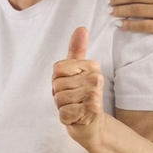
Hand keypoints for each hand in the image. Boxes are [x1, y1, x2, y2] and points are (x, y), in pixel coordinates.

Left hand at [52, 27, 104, 143]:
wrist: (92, 124)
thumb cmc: (79, 95)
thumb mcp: (76, 70)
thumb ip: (77, 49)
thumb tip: (81, 28)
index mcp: (91, 66)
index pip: (57, 69)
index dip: (57, 80)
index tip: (69, 85)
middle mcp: (96, 79)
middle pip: (57, 84)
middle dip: (59, 94)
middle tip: (72, 98)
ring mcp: (94, 96)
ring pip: (59, 98)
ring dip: (62, 106)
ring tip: (74, 106)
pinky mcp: (90, 112)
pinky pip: (63, 113)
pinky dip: (65, 117)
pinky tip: (76, 116)